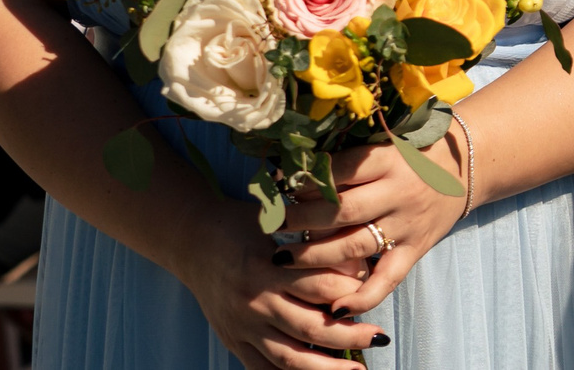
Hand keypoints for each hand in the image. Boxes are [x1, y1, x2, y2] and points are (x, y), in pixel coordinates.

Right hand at [172, 217, 376, 369]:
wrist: (193, 241)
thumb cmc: (245, 225)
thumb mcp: (281, 220)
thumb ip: (317, 237)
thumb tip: (361, 263)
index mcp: (269, 268)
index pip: (321, 287)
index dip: (353, 292)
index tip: (375, 292)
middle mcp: (255, 301)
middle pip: (309, 327)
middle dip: (349, 336)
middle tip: (380, 338)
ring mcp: (241, 326)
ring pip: (288, 357)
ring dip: (325, 368)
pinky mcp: (232, 340)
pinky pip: (262, 368)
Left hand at [273, 130, 471, 327]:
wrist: (467, 163)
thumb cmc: (414, 152)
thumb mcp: (386, 142)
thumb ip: (348, 154)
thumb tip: (294, 169)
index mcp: (389, 159)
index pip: (339, 171)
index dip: (305, 181)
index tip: (279, 186)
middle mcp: (399, 192)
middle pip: (340, 211)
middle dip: (299, 220)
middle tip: (272, 224)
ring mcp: (408, 223)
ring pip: (354, 246)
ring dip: (314, 256)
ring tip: (283, 257)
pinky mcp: (415, 248)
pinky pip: (387, 279)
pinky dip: (362, 298)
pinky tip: (335, 307)